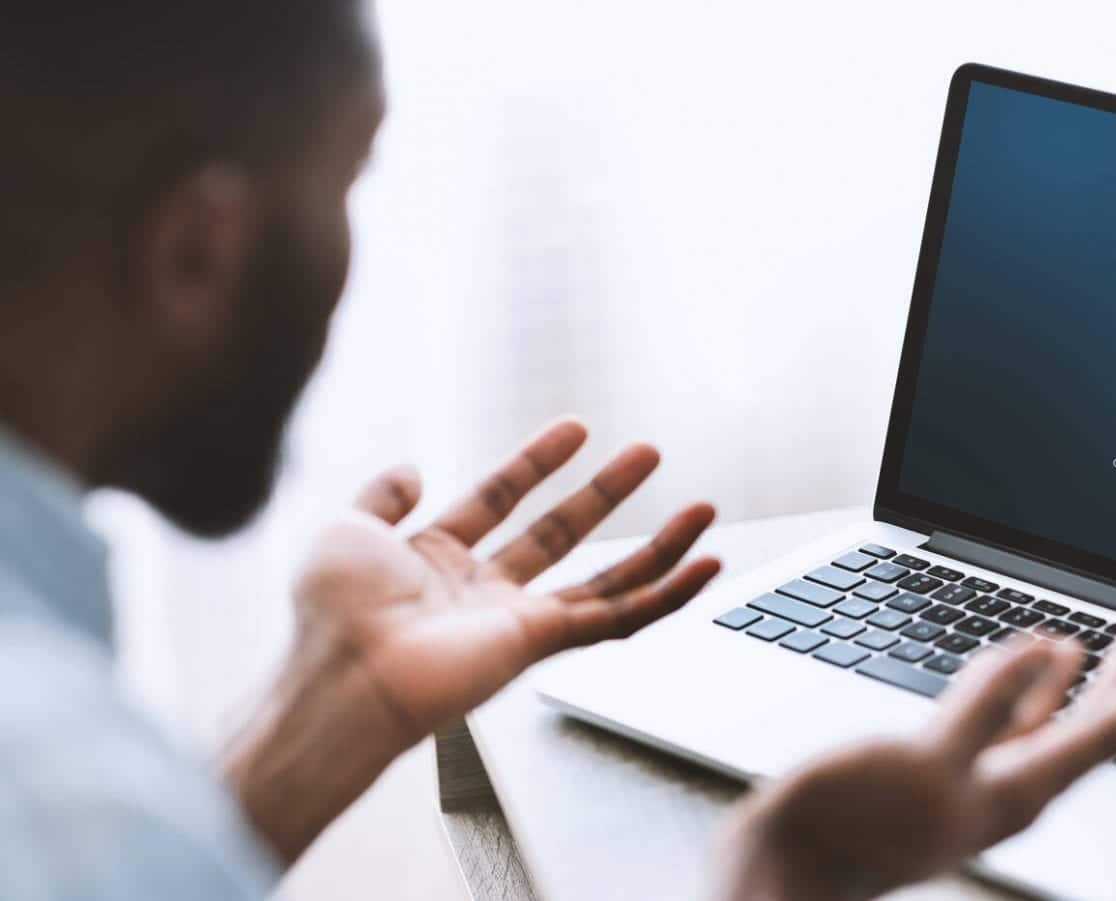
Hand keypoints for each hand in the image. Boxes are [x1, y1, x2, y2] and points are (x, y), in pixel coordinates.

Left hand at [222, 419, 719, 861]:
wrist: (344, 671)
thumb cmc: (332, 610)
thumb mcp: (344, 526)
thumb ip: (380, 495)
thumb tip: (413, 467)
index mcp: (437, 559)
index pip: (500, 497)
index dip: (537, 461)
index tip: (576, 428)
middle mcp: (483, 590)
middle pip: (562, 532)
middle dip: (607, 491)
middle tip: (649, 453)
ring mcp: (516, 619)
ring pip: (606, 580)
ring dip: (657, 545)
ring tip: (703, 508)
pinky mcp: (541, 643)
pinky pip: (619, 618)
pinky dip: (667, 595)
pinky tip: (703, 566)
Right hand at [714, 637, 1115, 900]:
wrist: (780, 873)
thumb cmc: (851, 832)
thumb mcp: (928, 761)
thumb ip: (986, 707)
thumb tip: (1041, 653)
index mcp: (1016, 791)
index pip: (1103, 733)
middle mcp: (1002, 791)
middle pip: (1079, 731)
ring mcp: (965, 786)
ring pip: (1033, 727)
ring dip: (1062, 687)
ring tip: (1080, 649)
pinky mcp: (927, 776)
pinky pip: (986, 726)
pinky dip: (1003, 693)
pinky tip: (997, 675)